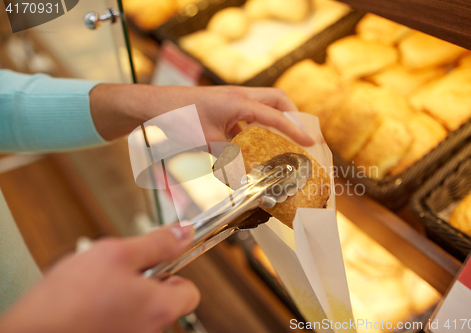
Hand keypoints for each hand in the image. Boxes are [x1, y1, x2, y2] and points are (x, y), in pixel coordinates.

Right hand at [0, 224, 199, 332]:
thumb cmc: (69, 299)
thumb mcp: (117, 254)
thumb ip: (156, 243)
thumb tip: (184, 232)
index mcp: (160, 308)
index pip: (190, 292)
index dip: (176, 273)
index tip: (160, 261)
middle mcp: (150, 330)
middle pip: (161, 299)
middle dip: (145, 281)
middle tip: (119, 270)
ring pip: (137, 308)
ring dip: (123, 294)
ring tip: (96, 286)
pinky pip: (119, 321)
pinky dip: (108, 310)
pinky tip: (87, 302)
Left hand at [89, 84, 313, 145]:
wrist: (151, 105)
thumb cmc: (176, 117)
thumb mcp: (205, 142)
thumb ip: (228, 160)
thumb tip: (244, 180)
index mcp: (239, 101)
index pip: (276, 114)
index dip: (296, 129)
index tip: (311, 142)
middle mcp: (239, 96)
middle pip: (276, 99)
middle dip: (292, 114)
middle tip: (300, 134)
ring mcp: (230, 100)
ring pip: (262, 105)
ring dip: (273, 121)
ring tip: (281, 142)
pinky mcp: (222, 107)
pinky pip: (247, 115)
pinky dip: (255, 128)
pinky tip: (251, 145)